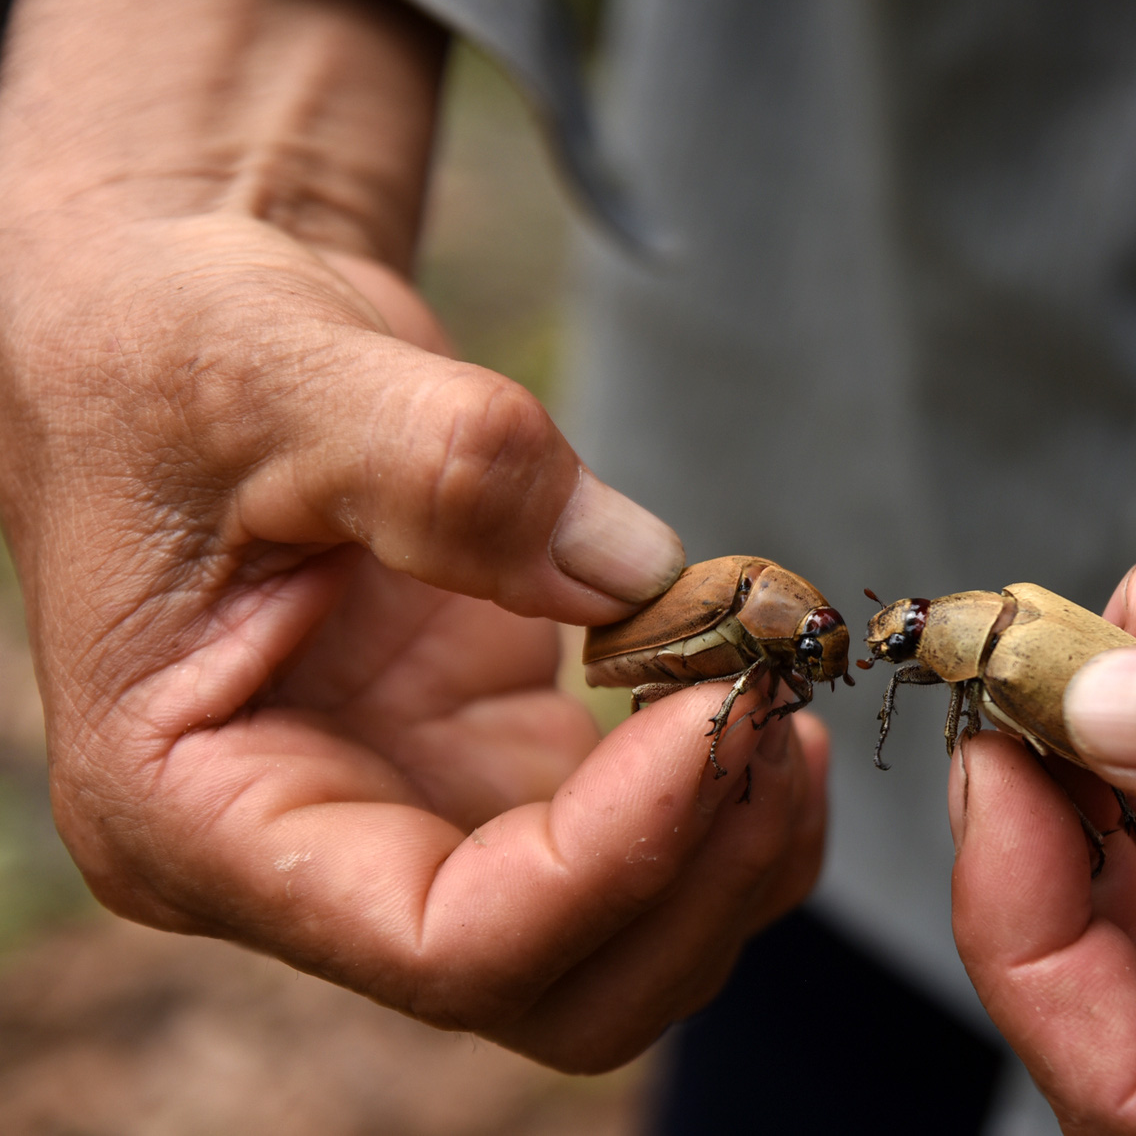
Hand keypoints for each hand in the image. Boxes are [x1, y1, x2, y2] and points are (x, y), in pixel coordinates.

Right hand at [0, 0, 824, 1069]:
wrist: (188, 332)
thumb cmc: (172, 356)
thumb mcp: (276, 375)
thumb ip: (448, 470)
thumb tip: (633, 570)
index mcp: (201, 815)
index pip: (441, 942)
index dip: (608, 861)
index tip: (712, 717)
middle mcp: (315, 853)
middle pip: (554, 984)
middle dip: (697, 877)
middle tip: (783, 716)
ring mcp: (416, 810)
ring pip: (618, 932)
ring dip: (732, 836)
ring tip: (780, 676)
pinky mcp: (490, 753)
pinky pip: (638, 831)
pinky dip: (721, 771)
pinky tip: (750, 660)